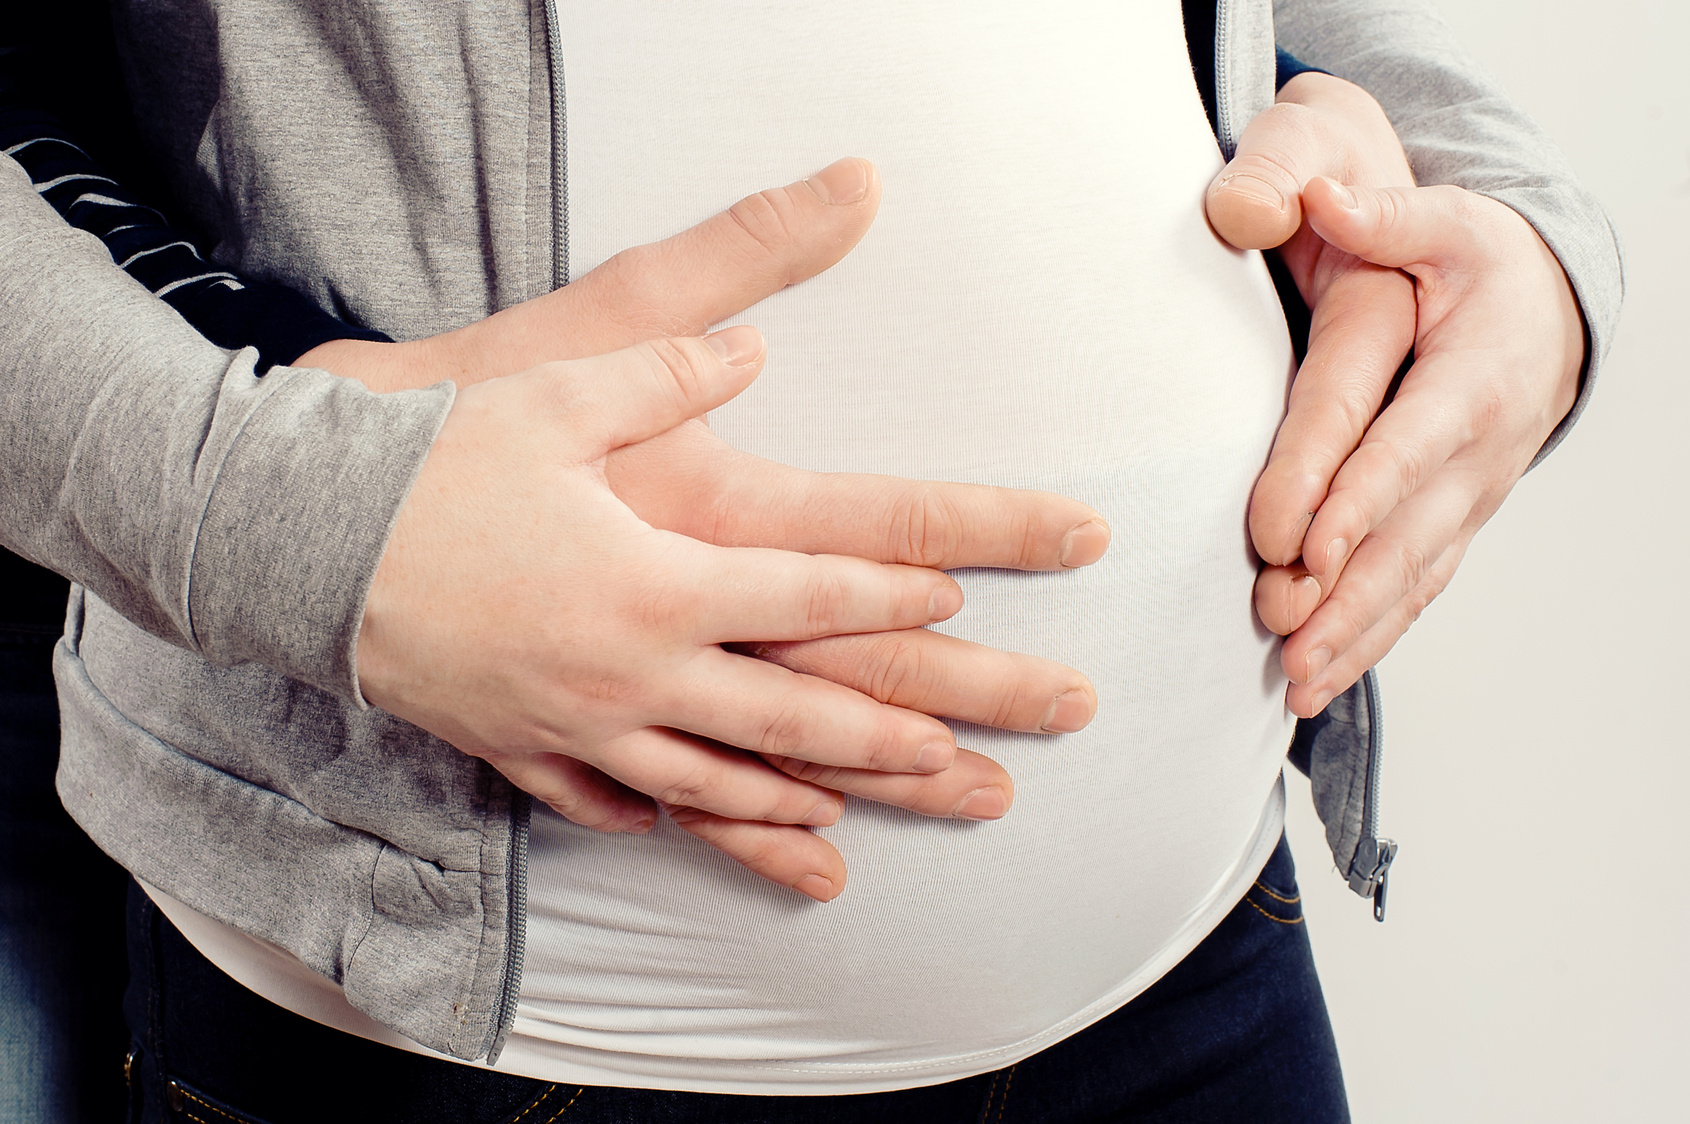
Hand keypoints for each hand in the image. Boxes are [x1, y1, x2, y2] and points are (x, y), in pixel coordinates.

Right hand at [347, 161, 1110, 898]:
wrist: (299, 541)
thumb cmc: (432, 460)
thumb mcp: (558, 388)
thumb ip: (670, 367)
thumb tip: (755, 349)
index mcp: (660, 576)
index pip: (808, 587)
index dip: (890, 586)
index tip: (958, 589)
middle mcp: (635, 668)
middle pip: (791, 712)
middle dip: (887, 735)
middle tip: (964, 754)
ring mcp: (581, 722)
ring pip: (715, 778)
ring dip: (797, 798)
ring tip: (861, 815)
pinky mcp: (524, 746)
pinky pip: (609, 800)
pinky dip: (664, 818)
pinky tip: (693, 831)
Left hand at [1207, 74, 1582, 717]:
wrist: (1544, 306)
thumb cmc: (1478, 259)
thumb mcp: (1442, 221)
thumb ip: (1382, 214)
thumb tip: (1319, 195)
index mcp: (1472, 377)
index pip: (1405, 447)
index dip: (1358, 501)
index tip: (1304, 549)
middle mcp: (1478, 454)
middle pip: (1407, 536)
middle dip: (1347, 596)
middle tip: (1285, 644)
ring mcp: (1469, 499)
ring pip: (1411, 579)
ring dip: (1355, 635)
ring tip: (1296, 685)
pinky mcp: (1452, 524)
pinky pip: (1416, 590)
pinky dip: (1371, 639)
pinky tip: (1321, 679)